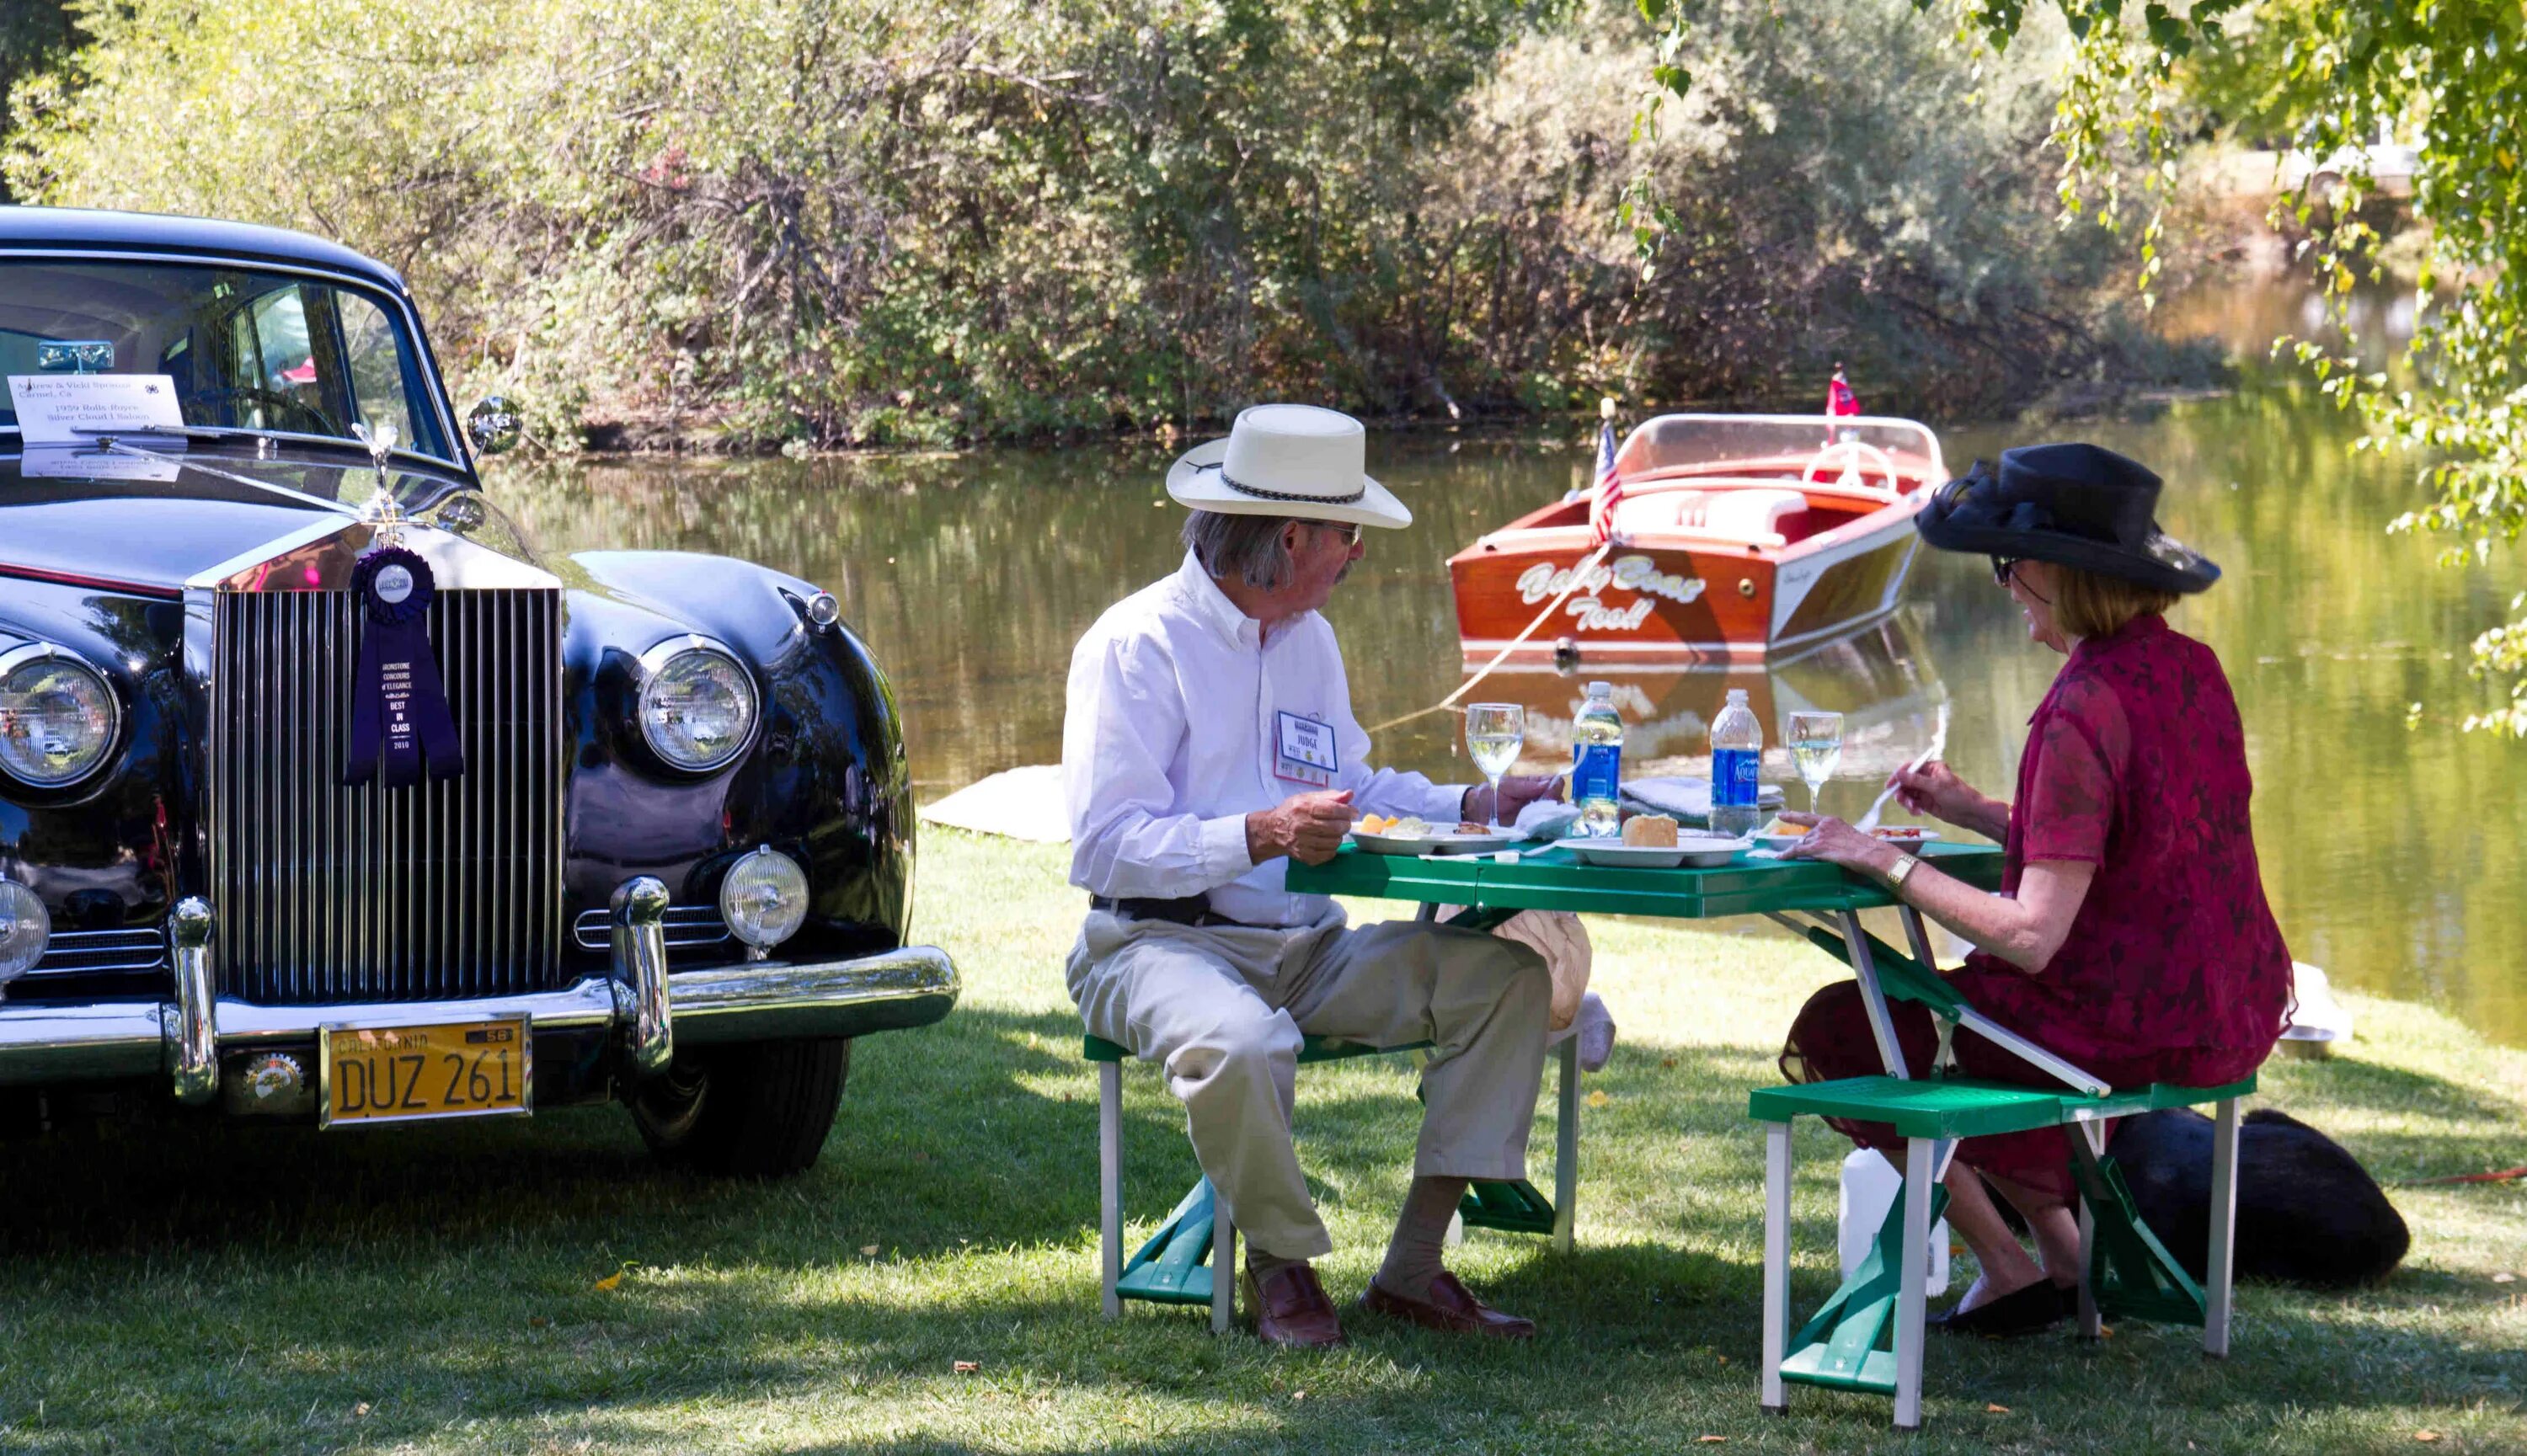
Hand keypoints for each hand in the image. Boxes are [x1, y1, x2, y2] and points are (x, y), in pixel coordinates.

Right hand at [1248, 789, 1354, 865]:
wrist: (1273, 830)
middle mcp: (1302, 826)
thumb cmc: (1293, 811)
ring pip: (1334, 842)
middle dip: (1345, 824)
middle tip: (1344, 822)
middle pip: (1335, 828)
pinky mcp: (1304, 856)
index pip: (1332, 810)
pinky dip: (1331, 848)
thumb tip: (1350, 794)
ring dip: (1338, 836)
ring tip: (1334, 832)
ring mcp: (1302, 843)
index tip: (1353, 812)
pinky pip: (1328, 855)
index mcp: (1303, 808)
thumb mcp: (1308, 798)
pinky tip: (1326, 842)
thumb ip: (1330, 796)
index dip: (1347, 811)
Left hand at [1464, 773, 1562, 825]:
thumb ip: (1526, 785)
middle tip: (1541, 812)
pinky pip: (1547, 831)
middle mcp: (1540, 799)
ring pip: (1556, 817)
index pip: (1556, 783)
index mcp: (1535, 785)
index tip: (1547, 796)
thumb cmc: (1491, 794)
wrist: (1477, 811)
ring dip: (1552, 820)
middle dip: (1554, 807)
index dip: (1555, 789)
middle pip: (1559, 801)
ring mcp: (1538, 815)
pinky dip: (1546, 832)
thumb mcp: (1506, 786)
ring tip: (1540, 824)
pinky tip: (1539, 833)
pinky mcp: (1533, 829)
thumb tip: (1548, 783)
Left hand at [1780, 812, 1901, 878]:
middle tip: (1792, 850)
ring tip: (1789, 856)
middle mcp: (1823, 825)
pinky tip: (1780, 858)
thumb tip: (1832, 847)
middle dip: (1802, 844)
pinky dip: (1787, 854)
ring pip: (1801, 843)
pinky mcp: (1816, 847)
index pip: (1809, 817)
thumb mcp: (1848, 836)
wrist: (1869, 852)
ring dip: (1797, 851)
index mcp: (1832, 821)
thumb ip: (1836, 838)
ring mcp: (1819, 835)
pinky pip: (1797, 850)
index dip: (1793, 816)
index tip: (1781, 815)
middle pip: (1806, 835)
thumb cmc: (1865, 848)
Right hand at [1889, 760, 1985, 827]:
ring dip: (1907, 802)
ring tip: (1914, 809)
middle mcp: (1926, 778)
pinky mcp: (1926, 803)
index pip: (1909, 768)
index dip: (1898, 776)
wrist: (1971, 813)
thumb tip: (1898, 774)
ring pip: (1908, 794)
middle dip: (1902, 792)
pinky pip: (1913, 804)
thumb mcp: (1936, 786)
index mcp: (1931, 769)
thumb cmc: (1958, 795)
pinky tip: (1919, 812)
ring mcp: (1926, 791)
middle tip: (1903, 801)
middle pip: (1905, 782)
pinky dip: (1912, 808)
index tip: (1889, 786)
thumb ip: (1916, 781)